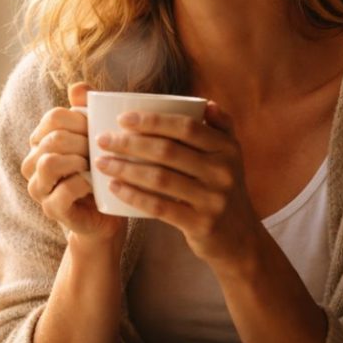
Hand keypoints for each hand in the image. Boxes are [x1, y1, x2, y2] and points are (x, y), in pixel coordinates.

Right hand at [21, 82, 125, 242]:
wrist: (107, 215)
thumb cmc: (101, 172)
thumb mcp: (97, 138)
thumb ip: (86, 111)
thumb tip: (78, 86)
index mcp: (41, 142)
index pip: (53, 117)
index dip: (80, 119)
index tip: (98, 129)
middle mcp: (32, 163)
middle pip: (53, 138)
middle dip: (83, 141)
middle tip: (101, 150)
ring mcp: (39, 188)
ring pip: (49, 162)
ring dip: (78, 160)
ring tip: (94, 164)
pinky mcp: (51, 209)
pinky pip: (64, 189)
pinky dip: (84, 184)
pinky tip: (96, 184)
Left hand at [95, 101, 260, 265]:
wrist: (240, 239)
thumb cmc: (222, 189)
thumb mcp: (230, 158)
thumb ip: (221, 128)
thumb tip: (207, 103)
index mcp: (227, 148)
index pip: (186, 127)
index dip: (152, 121)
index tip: (122, 119)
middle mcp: (223, 172)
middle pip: (167, 151)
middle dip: (129, 143)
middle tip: (103, 140)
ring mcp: (213, 199)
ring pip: (159, 179)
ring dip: (125, 169)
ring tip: (101, 162)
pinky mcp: (201, 224)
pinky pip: (160, 207)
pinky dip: (134, 196)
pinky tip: (114, 188)